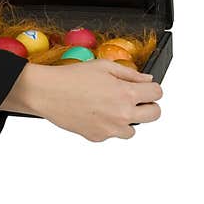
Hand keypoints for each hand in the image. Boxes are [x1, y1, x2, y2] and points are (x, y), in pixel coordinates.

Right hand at [5, 59, 162, 141]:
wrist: (46, 92)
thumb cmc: (70, 77)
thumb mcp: (102, 66)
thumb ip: (129, 73)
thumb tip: (146, 80)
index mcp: (126, 93)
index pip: (157, 94)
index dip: (152, 89)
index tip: (145, 88)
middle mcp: (122, 114)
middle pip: (155, 115)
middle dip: (148, 106)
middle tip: (135, 100)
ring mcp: (110, 129)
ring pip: (133, 130)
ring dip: (127, 119)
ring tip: (109, 108)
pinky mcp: (97, 137)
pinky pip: (111, 134)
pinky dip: (107, 126)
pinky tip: (94, 114)